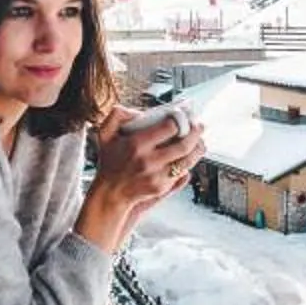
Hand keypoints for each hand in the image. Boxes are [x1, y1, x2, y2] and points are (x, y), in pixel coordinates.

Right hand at [82, 106, 205, 246]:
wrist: (110, 192)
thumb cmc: (109, 161)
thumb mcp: (105, 134)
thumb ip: (118, 115)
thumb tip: (140, 112)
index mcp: (136, 144)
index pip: (169, 127)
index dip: (180, 119)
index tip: (183, 115)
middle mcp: (149, 161)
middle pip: (184, 144)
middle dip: (196, 132)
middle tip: (199, 125)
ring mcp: (157, 176)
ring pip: (188, 160)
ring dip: (198, 148)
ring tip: (200, 140)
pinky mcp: (162, 187)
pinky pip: (183, 172)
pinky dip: (189, 162)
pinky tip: (190, 155)